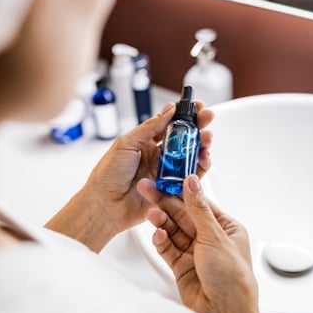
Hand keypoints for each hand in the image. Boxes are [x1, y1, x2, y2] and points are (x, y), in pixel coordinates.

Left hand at [45, 101, 212, 251]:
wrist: (103, 205)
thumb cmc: (107, 175)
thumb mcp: (126, 143)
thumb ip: (150, 127)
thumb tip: (169, 109)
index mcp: (146, 142)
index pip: (170, 124)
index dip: (185, 115)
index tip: (198, 106)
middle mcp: (158, 156)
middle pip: (185, 139)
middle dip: (199, 127)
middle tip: (208, 119)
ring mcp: (166, 173)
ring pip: (191, 158)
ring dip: (202, 146)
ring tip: (207, 139)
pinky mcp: (171, 190)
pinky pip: (189, 179)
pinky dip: (199, 169)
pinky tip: (203, 160)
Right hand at [137, 175, 274, 312]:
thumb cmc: (232, 279)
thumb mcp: (215, 237)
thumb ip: (198, 209)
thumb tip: (192, 183)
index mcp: (227, 228)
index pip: (199, 204)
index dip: (181, 192)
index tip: (165, 179)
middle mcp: (211, 240)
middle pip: (183, 216)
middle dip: (165, 204)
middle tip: (147, 190)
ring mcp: (195, 254)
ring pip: (174, 232)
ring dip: (162, 222)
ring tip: (150, 214)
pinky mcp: (182, 268)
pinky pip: (168, 249)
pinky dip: (161, 242)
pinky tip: (157, 234)